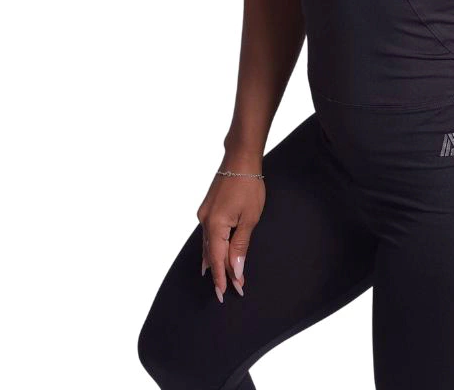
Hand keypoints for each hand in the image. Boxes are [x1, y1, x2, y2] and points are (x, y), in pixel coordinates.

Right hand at [197, 154, 265, 302]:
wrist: (240, 159)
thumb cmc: (249, 186)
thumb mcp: (250, 218)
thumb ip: (241, 245)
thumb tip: (235, 269)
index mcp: (215, 226)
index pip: (218, 260)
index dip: (224, 278)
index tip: (228, 294)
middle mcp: (205, 221)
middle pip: (212, 254)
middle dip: (221, 273)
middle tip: (230, 291)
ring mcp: (204, 214)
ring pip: (209, 245)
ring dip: (216, 262)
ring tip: (219, 281)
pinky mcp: (207, 209)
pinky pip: (208, 234)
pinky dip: (213, 248)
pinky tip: (212, 256)